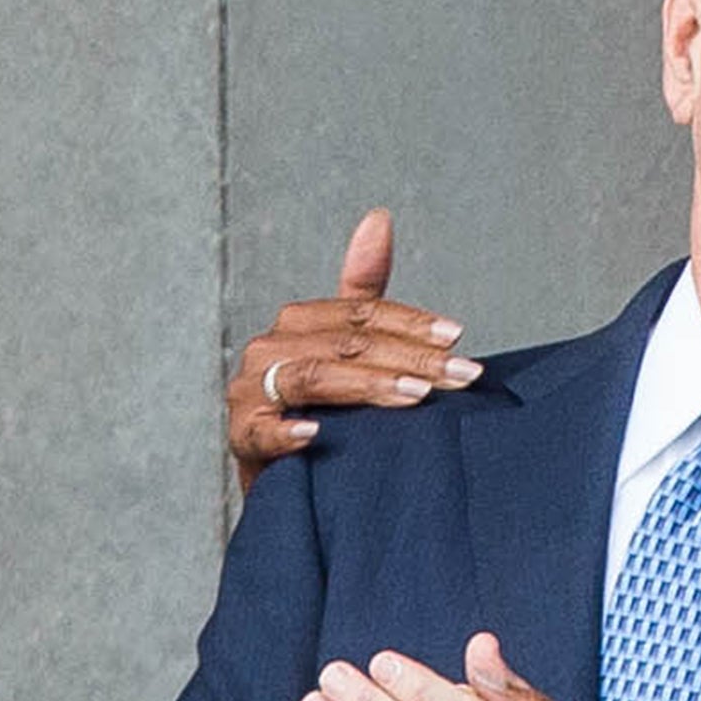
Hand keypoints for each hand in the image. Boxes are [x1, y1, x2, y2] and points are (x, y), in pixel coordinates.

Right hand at [228, 209, 479, 491]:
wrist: (292, 482)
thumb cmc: (327, 410)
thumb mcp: (348, 349)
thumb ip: (363, 291)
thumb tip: (378, 217)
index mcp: (298, 323)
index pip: (361, 314)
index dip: (411, 323)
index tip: (458, 337)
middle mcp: (270, 350)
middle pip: (346, 344)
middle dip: (410, 358)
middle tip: (460, 375)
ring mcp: (250, 392)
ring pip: (313, 377)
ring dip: (367, 386)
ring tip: (416, 396)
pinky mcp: (240, 437)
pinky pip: (260, 430)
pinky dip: (286, 431)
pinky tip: (317, 434)